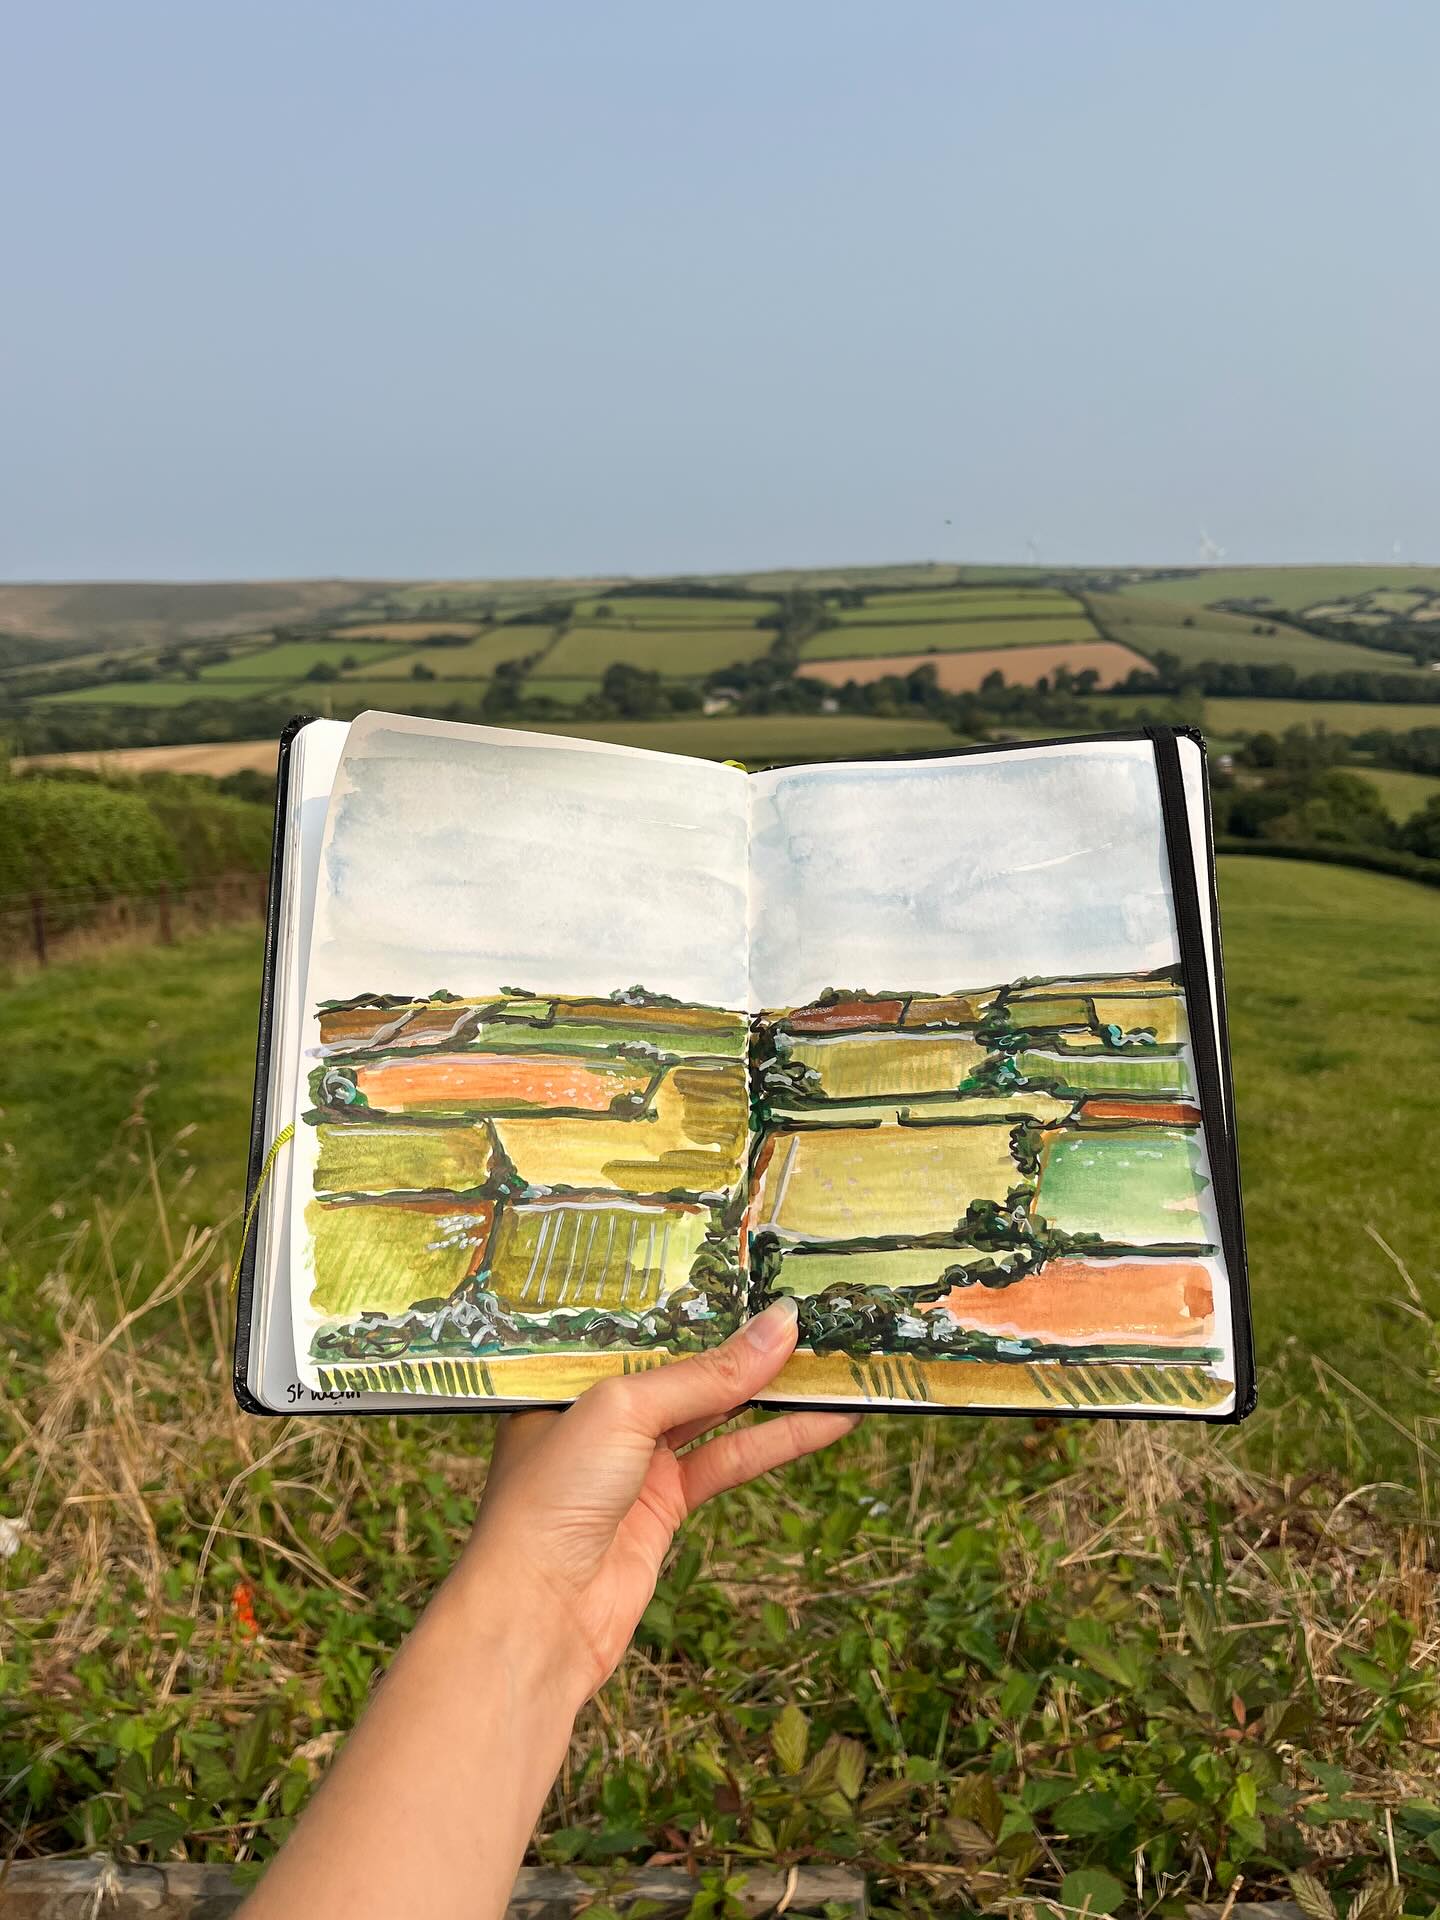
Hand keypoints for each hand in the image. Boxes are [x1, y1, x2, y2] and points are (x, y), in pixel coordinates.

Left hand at [459, 1298, 859, 1704]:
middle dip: (745, 1342)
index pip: (644, 1323)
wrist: (538, 1613)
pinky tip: (826, 1421)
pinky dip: (778, 1440)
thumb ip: (708, 1372)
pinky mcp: (666, 1504)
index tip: (760, 1269)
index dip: (699, 1299)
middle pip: (687, 1365)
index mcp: (570, 1373)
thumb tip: (781, 1324)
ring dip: (774, 1390)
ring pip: (717, 1411)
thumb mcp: (626, 1410)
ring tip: (835, 1359)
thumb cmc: (552, 1494)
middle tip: (812, 1311)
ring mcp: (635, 1458)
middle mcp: (602, 1410)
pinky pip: (731, 1460)